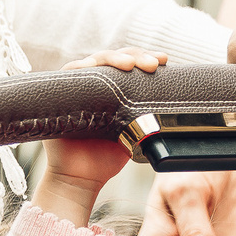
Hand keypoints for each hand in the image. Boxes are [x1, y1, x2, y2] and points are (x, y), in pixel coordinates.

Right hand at [34, 49, 166, 216]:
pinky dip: (82, 66)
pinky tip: (94, 66)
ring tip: (129, 65)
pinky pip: (70, 72)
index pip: (132, 64)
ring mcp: (79, 86)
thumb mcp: (135, 134)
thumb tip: (174, 107)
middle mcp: (98, 84)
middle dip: (136, 56)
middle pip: (116, 59)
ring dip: (113, 58)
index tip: (164, 60)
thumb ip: (147, 117)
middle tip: (152, 64)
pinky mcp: (61, 92)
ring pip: (96, 61)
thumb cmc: (107, 158)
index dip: (146, 57)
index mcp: (117, 91)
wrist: (82, 179)